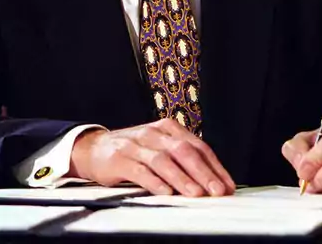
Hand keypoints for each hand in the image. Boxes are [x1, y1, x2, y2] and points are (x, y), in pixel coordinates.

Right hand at [68, 118, 236, 196]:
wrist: (94, 148)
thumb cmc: (134, 151)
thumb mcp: (159, 148)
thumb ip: (182, 160)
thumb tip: (212, 182)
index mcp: (168, 129)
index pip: (198, 146)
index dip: (215, 166)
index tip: (227, 185)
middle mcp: (154, 134)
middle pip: (184, 151)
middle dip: (203, 173)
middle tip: (217, 191)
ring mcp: (136, 145)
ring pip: (164, 161)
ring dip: (182, 178)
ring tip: (196, 193)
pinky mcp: (119, 159)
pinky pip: (140, 171)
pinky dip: (155, 182)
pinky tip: (166, 193)